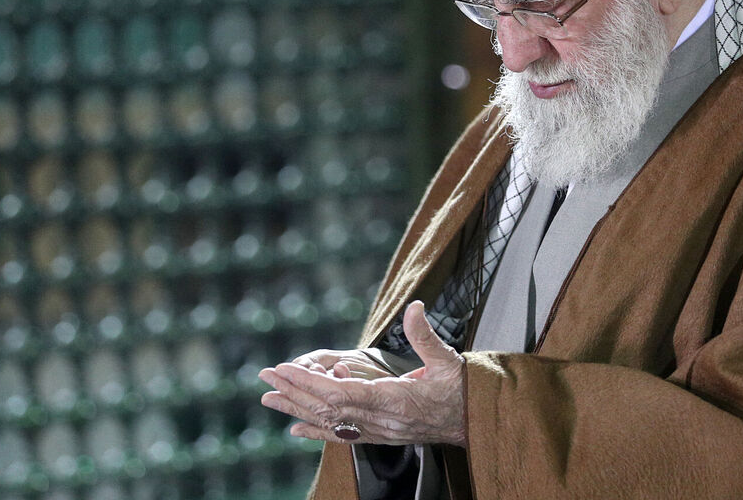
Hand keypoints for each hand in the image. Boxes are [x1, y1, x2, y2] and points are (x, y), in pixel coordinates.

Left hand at [258, 300, 466, 446]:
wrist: (478, 422)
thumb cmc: (463, 389)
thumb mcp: (447, 359)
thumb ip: (426, 335)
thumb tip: (415, 306)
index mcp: (394, 400)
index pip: (341, 392)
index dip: (310, 382)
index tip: (285, 369)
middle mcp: (382, 420)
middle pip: (328, 408)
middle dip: (294, 391)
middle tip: (264, 377)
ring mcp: (380, 432)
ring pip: (331, 422)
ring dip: (297, 409)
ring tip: (268, 398)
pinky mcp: (382, 436)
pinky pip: (343, 436)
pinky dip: (317, 432)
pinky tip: (295, 428)